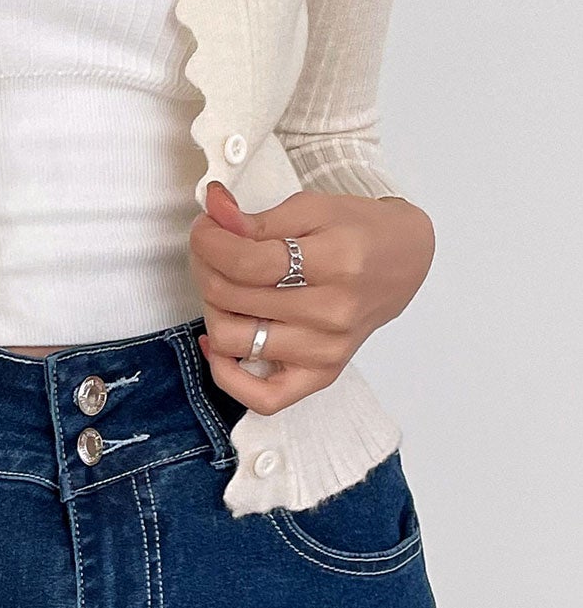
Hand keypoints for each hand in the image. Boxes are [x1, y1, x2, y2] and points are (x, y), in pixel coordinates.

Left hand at [188, 180, 434, 413]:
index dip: (209, 242)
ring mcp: (327, 350)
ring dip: (211, 309)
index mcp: (337, 262)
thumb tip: (214, 212)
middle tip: (210, 251)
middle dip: (205, 266)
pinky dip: (227, 374)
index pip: (246, 261)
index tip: (205, 229)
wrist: (402, 261)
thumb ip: (257, 218)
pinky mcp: (322, 375)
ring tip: (222, 287)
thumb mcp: (312, 208)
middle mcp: (333, 313)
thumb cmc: (357, 231)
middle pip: (232, 297)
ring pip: (233, 341)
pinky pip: (263, 399)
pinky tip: (218, 342)